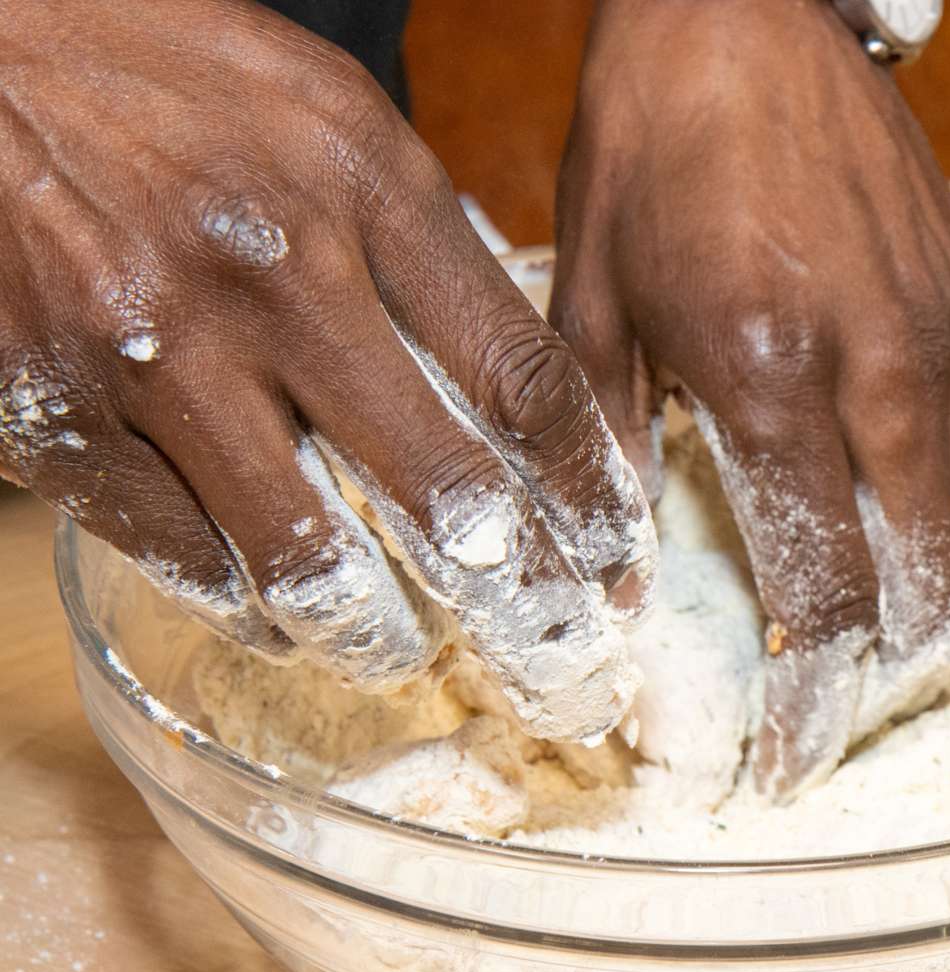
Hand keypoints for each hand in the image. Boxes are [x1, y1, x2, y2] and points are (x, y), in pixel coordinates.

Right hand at [0, 0, 654, 741]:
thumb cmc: (156, 61)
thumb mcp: (324, 108)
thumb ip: (419, 229)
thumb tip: (501, 349)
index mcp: (364, 186)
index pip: (523, 379)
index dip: (586, 492)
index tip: (617, 556)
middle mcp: (276, 273)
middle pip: (446, 492)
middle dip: (519, 602)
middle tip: (552, 657)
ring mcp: (157, 349)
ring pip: (305, 556)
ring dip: (371, 630)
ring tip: (397, 650)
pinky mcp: (53, 407)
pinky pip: (176, 549)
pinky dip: (236, 593)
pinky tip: (264, 601)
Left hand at [553, 0, 949, 796]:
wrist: (745, 14)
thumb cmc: (651, 148)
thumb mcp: (590, 299)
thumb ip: (606, 454)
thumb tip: (610, 582)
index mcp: (769, 374)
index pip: (823, 596)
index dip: (811, 704)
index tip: (786, 759)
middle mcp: (884, 371)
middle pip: (927, 593)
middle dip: (884, 682)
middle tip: (830, 708)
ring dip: (939, 621)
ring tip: (878, 651)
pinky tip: (912, 544)